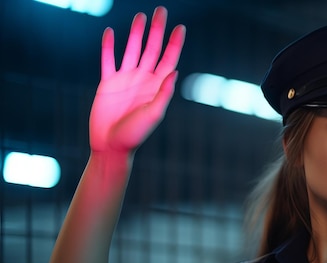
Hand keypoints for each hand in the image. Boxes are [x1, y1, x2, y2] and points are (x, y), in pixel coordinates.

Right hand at [89, 6, 185, 152]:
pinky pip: (108, 60)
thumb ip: (164, 93)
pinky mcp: (107, 83)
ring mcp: (125, 80)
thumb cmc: (135, 135)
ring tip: (141, 17)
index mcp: (157, 87)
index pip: (169, 60)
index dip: (175, 44)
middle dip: (157, 31)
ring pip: (132, 50)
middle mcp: (143, 80)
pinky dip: (108, 46)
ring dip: (136, 34)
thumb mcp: (154, 114)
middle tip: (161, 11)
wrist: (111, 147)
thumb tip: (174, 71)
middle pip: (152, 49)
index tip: (180, 27)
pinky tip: (110, 32)